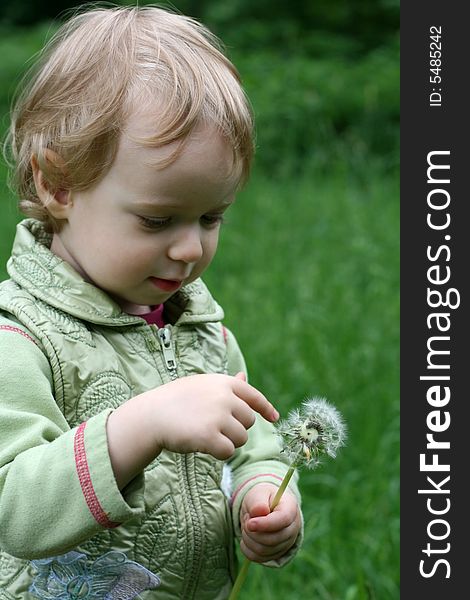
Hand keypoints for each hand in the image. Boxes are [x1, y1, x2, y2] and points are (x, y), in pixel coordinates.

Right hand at [107, 373, 278, 487]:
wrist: (151, 415)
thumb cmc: (176, 400)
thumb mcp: (202, 385)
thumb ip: (226, 385)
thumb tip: (243, 377)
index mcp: (224, 383)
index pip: (254, 396)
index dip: (266, 408)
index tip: (274, 418)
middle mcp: (224, 397)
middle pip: (248, 422)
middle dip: (235, 429)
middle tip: (212, 428)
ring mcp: (218, 416)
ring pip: (241, 439)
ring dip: (227, 442)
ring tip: (205, 435)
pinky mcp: (210, 436)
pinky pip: (228, 451)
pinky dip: (219, 453)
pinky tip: (203, 446)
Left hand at [240, 483, 300, 562]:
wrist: (263, 507)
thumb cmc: (262, 498)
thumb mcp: (258, 493)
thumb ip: (258, 502)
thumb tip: (260, 512)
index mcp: (290, 508)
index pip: (283, 520)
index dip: (265, 524)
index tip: (249, 524)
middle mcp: (293, 528)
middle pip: (273, 539)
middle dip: (253, 531)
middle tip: (246, 518)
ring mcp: (286, 543)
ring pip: (264, 550)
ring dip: (249, 538)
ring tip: (246, 525)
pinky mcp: (276, 553)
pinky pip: (259, 558)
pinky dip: (247, 549)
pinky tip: (246, 536)